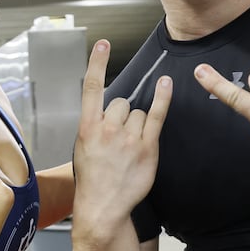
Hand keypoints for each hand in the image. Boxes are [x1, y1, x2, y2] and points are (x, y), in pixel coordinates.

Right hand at [72, 39, 170, 226]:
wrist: (104, 206)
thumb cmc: (92, 180)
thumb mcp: (82, 150)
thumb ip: (94, 128)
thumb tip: (108, 112)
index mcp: (87, 128)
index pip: (91, 88)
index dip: (97, 63)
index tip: (103, 44)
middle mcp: (107, 128)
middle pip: (121, 103)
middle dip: (121, 115)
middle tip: (118, 139)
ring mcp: (128, 137)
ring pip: (137, 113)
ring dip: (136, 124)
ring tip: (129, 148)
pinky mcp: (147, 146)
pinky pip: (156, 115)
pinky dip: (163, 98)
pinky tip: (166, 84)